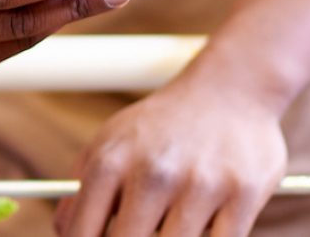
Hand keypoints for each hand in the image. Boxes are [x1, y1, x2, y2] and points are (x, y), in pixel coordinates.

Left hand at [55, 82, 286, 236]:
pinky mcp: (243, 195)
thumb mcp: (111, 142)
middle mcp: (153, 173)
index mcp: (111, 162)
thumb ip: (80, 189)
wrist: (232, 88)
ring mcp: (200, 185)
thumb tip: (65, 234)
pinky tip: (206, 222)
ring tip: (178, 217)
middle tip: (144, 228)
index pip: (81, 235)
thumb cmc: (163, 127)